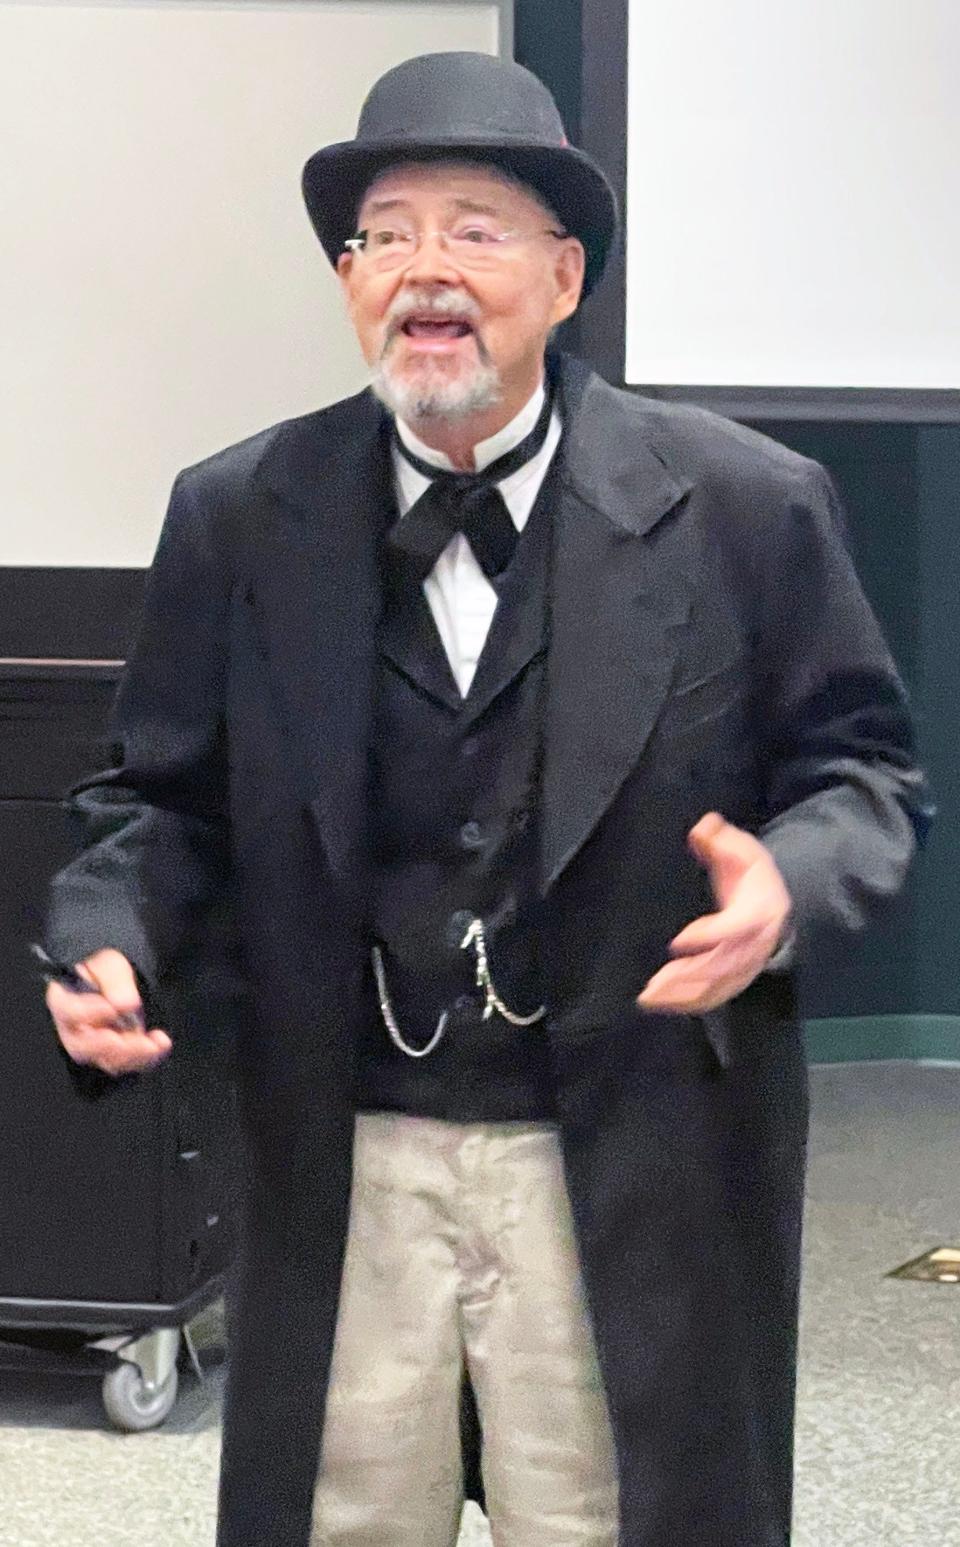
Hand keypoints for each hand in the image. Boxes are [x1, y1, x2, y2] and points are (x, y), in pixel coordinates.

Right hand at [45, 948, 171, 1076]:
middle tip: (137, 1038)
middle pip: (83, 1047)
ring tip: (156, 1043)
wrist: (120, 985)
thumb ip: (115, 981)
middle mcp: (73, 1031)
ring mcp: (92, 1047)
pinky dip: (146, 1058)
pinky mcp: (113, 1056)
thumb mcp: (110, 966)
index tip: (111, 1008)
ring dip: (134, 1055)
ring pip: (107, 1061)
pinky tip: (162, 1045)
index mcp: (63, 1002)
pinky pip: (127, 1064)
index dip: (89, 1013)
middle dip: (112, 1046)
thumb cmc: (106, 973)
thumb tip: (125, 1004)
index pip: (68, 1012)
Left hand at [637, 812, 791, 1014]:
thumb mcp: (742, 850)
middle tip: (653, 984)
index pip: (736, 928)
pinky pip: (714, 997)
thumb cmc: (753, 876)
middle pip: (722, 966)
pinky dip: (689, 1004)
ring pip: (716, 987)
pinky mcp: (735, 978)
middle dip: (688, 977)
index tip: (678, 942)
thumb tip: (703, 826)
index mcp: (758, 912)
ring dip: (683, 996)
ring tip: (649, 997)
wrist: (777, 903)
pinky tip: (662, 1004)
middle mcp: (754, 945)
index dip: (709, 936)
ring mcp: (746, 966)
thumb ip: (720, 839)